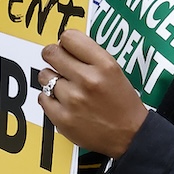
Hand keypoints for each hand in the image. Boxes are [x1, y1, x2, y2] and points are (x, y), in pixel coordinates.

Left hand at [36, 31, 147, 156]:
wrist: (130, 136)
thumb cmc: (123, 104)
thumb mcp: (116, 72)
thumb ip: (90, 56)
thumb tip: (63, 45)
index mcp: (105, 65)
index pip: (69, 38)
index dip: (67, 43)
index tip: (68, 49)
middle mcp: (88, 80)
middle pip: (51, 53)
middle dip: (54, 57)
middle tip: (61, 65)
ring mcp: (73, 100)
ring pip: (44, 76)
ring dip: (53, 80)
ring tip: (68, 88)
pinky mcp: (62, 118)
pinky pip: (42, 98)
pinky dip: (51, 99)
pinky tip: (65, 103)